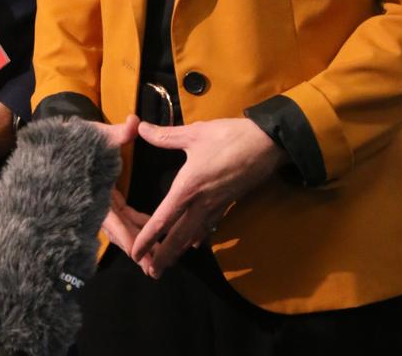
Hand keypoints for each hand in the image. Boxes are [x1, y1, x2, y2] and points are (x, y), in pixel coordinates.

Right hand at [90, 116, 153, 271]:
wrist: (64, 141)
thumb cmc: (80, 139)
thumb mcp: (98, 135)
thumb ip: (118, 132)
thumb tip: (134, 122)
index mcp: (94, 191)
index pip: (110, 218)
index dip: (123, 234)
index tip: (136, 252)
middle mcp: (96, 203)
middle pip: (117, 231)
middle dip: (134, 248)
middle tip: (151, 268)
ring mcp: (102, 204)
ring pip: (121, 228)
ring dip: (137, 241)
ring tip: (157, 258)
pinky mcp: (107, 202)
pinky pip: (123, 218)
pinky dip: (136, 226)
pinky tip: (152, 229)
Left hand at [132, 117, 287, 277]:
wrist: (266, 145)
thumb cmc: (228, 137)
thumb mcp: (194, 133)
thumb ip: (165, 135)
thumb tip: (140, 127)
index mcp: (188, 188)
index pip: (163, 219)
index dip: (148, 237)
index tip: (135, 252)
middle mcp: (200, 203)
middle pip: (178, 236)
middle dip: (164, 255)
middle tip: (151, 273)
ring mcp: (216, 206)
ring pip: (194, 234)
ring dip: (180, 250)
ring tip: (168, 263)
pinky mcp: (228, 203)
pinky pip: (209, 225)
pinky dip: (199, 236)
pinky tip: (195, 243)